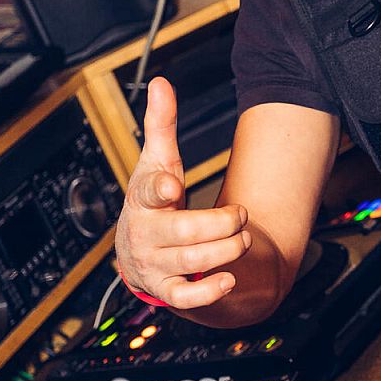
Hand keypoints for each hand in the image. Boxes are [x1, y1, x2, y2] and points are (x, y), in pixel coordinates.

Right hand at [114, 76, 251, 310]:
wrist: (137, 250)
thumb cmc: (153, 199)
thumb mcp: (156, 161)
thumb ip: (161, 124)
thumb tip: (160, 82)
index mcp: (142, 198)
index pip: (147, 191)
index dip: (160, 187)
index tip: (172, 185)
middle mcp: (144, 233)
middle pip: (184, 232)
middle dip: (221, 224)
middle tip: (242, 214)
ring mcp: (153, 263)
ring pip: (192, 263)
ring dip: (225, 251)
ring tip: (244, 239)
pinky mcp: (163, 289)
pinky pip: (184, 298)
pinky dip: (208, 292)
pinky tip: (229, 278)